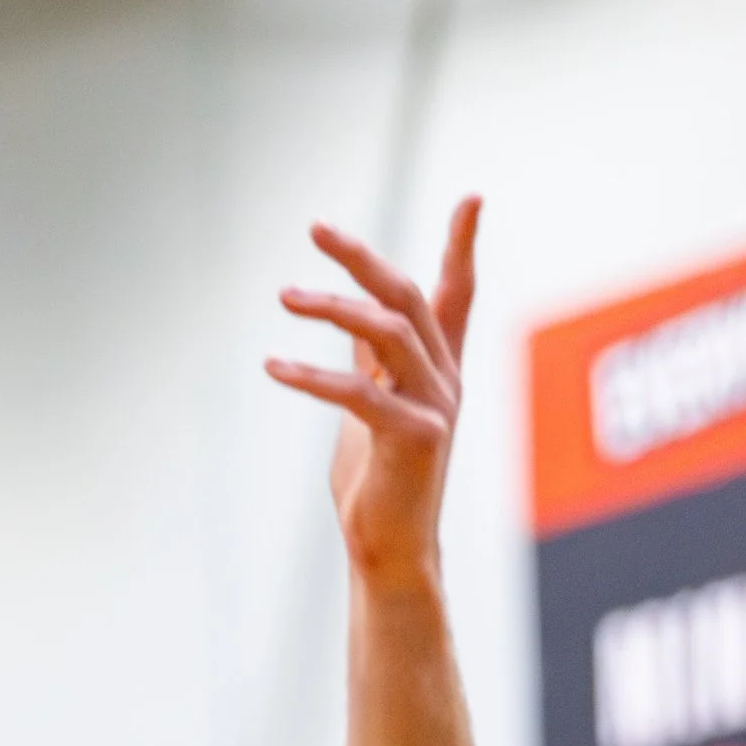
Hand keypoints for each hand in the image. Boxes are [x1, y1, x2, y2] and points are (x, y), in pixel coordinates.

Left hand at [266, 198, 478, 594]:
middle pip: (410, 297)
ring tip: (284, 296)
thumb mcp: (372, 401)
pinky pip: (359, 392)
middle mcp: (445, 380)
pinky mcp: (415, 439)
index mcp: (437, 368)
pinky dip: (312, 374)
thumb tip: (351, 309)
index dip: (463, 246)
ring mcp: (435, 408)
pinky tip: (274, 365)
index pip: (458, 295)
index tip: (472, 198)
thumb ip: (369, 357)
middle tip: (316, 229)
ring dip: (333, 308)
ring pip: (390, 332)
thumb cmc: (378, 476)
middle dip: (364, 257)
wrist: (389, 547)